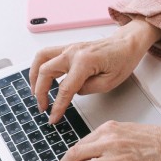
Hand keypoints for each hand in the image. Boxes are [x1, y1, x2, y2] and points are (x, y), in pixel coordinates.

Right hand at [29, 19, 160, 123]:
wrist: (126, 43)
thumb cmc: (122, 59)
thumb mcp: (110, 82)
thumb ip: (88, 89)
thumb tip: (72, 92)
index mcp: (85, 61)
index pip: (65, 88)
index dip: (57, 106)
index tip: (53, 117)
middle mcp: (73, 52)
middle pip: (45, 72)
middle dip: (40, 92)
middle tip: (43, 107)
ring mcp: (69, 48)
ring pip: (40, 58)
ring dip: (34, 76)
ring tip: (36, 92)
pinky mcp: (68, 48)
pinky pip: (46, 54)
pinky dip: (39, 67)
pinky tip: (41, 78)